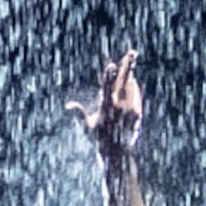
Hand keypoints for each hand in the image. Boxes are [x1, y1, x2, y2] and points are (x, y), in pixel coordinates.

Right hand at [68, 48, 144, 171]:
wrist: (118, 153)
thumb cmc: (100, 139)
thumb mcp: (88, 126)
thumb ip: (80, 113)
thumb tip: (68, 106)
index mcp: (106, 107)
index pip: (107, 88)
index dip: (109, 76)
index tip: (112, 65)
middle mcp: (120, 107)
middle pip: (124, 81)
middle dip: (128, 66)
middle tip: (132, 53)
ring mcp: (130, 109)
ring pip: (132, 86)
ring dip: (130, 73)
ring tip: (131, 58)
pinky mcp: (138, 113)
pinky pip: (136, 96)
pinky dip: (133, 88)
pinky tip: (132, 81)